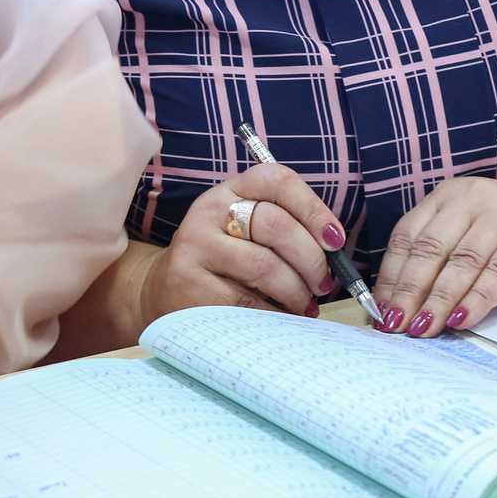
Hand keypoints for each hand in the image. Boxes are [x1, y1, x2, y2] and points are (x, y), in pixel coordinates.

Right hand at [140, 163, 346, 321]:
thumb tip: (334, 249)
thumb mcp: (244, 231)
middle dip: (312, 260)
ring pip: (265, 266)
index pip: (277, 180)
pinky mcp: (190, 285)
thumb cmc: (222, 262)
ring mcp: (196, 247)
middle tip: (323, 283)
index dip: (313, 208)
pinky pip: (248, 301)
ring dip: (296, 291)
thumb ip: (285, 228)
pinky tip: (279, 316)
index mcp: (230, 191)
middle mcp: (209, 211)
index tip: (334, 240)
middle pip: (276, 225)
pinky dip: (274, 313)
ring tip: (303, 303)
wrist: (162, 290)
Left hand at [372, 175, 496, 336]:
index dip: (390, 276)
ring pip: (461, 264)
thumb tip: (397, 302)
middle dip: (408, 293)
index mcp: (449, 196)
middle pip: (429, 251)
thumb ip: (439, 256)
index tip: (378, 309)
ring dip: (437, 302)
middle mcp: (473, 199)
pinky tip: (461, 321)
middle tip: (394, 324)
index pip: (407, 237)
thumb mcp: (470, 231)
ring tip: (421, 329)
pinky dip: (476, 300)